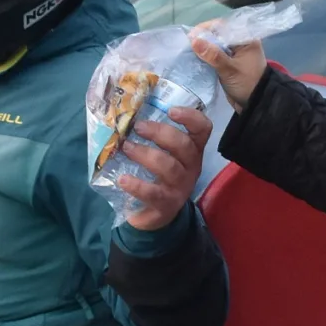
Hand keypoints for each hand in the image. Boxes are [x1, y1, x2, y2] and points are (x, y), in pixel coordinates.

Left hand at [114, 106, 210, 230]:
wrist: (155, 214)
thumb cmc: (158, 176)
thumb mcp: (162, 155)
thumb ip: (152, 136)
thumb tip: (125, 114)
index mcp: (192, 150)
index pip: (203, 129)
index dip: (191, 117)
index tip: (170, 110)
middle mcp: (192, 167)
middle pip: (184, 146)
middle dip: (160, 133)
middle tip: (138, 127)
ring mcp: (180, 187)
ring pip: (169, 167)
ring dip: (146, 154)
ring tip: (126, 148)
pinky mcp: (166, 205)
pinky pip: (154, 193)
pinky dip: (137, 185)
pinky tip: (122, 179)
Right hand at [189, 31, 268, 108]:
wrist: (256, 104)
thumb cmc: (247, 84)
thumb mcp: (230, 70)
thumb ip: (213, 55)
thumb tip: (194, 41)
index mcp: (245, 38)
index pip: (222, 26)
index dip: (205, 29)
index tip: (191, 37)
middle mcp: (239, 42)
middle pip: (216, 34)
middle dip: (202, 39)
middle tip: (186, 45)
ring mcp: (233, 52)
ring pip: (214, 45)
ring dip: (202, 48)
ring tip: (187, 52)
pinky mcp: (227, 62)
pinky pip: (214, 55)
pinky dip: (205, 56)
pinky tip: (194, 59)